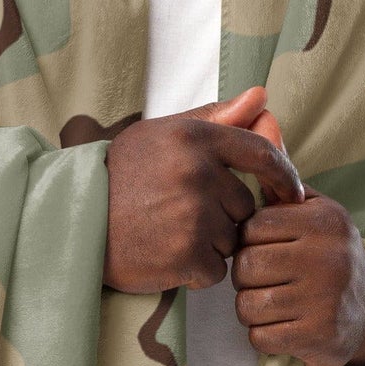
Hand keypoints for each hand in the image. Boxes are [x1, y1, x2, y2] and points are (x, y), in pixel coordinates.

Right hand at [103, 85, 304, 294]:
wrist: (73, 221)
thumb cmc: (119, 176)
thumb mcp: (160, 135)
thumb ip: (214, 118)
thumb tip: (262, 96)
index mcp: (193, 137)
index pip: (260, 153)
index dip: (283, 174)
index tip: (291, 190)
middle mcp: (197, 173)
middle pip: (244, 204)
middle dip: (223, 214)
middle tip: (179, 213)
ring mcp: (192, 215)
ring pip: (231, 238)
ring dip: (209, 243)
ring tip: (167, 232)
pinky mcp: (186, 255)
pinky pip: (215, 269)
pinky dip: (196, 269)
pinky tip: (164, 254)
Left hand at [230, 186, 364, 365]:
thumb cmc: (328, 255)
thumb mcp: (315, 213)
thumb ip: (284, 186)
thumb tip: (258, 140)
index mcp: (325, 221)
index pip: (253, 226)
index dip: (248, 241)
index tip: (263, 248)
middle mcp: (329, 257)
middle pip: (246, 266)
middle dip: (245, 276)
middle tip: (264, 280)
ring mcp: (326, 299)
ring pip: (248, 304)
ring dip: (251, 308)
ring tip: (272, 302)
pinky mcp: (320, 337)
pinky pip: (260, 337)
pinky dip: (263, 334)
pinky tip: (283, 325)